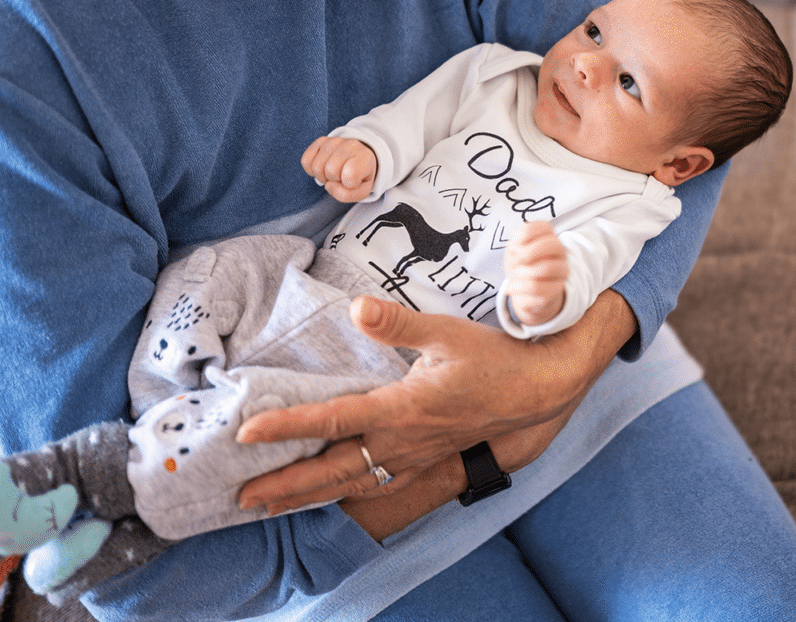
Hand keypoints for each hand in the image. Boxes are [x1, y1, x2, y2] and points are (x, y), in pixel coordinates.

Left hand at [235, 289, 637, 530]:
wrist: (535, 390)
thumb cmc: (491, 358)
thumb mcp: (446, 331)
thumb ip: (397, 324)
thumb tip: (356, 307)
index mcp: (402, 407)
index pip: (333, 420)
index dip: (287, 427)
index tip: (247, 434)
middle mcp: (403, 440)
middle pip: (333, 469)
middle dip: (285, 486)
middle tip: (240, 498)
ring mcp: (415, 456)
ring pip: (352, 484)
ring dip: (309, 497)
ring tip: (270, 507)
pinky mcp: (426, 460)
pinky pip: (378, 485)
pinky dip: (346, 494)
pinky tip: (330, 497)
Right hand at [301, 136, 376, 201]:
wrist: (357, 158)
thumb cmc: (359, 177)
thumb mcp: (360, 191)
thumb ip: (346, 195)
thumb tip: (328, 185)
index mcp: (365, 158)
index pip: (351, 174)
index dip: (348, 184)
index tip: (352, 181)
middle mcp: (350, 145)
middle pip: (330, 170)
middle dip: (333, 180)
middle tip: (340, 178)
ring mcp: (334, 141)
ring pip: (316, 166)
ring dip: (322, 175)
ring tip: (332, 173)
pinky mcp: (321, 141)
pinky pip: (306, 160)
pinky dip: (311, 170)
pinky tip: (322, 168)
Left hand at [503, 221, 567, 325]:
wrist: (524, 292)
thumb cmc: (520, 265)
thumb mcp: (513, 249)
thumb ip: (517, 243)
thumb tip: (521, 252)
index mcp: (550, 236)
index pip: (544, 226)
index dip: (524, 236)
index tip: (515, 246)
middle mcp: (561, 252)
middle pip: (554, 244)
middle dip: (528, 253)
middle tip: (515, 261)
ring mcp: (561, 271)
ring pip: (546, 267)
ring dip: (522, 272)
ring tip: (515, 275)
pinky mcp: (556, 290)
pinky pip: (537, 287)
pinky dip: (518, 287)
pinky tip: (512, 288)